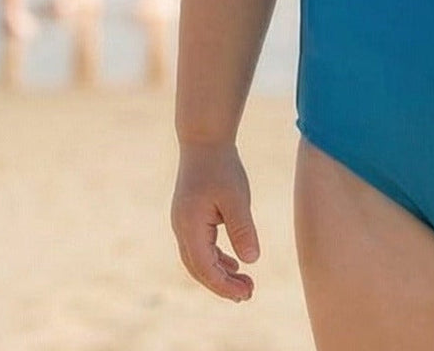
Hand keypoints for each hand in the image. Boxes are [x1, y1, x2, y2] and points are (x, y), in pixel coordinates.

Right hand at [171, 141, 260, 301]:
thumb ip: (242, 229)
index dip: (225, 285)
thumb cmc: (222, 166)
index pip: (205, 268)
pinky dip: (216, 258)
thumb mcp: (237, 197)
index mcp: (190, 226)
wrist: (204, 139)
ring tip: (245, 284)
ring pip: (198, 259)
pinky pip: (200, 247)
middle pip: (199, 269)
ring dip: (219, 273)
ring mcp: (183, 223)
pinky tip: (234, 263)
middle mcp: (181, 228)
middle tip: (248, 294)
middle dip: (222, 285)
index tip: (247, 293)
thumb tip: (252, 261)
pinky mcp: (189, 216)